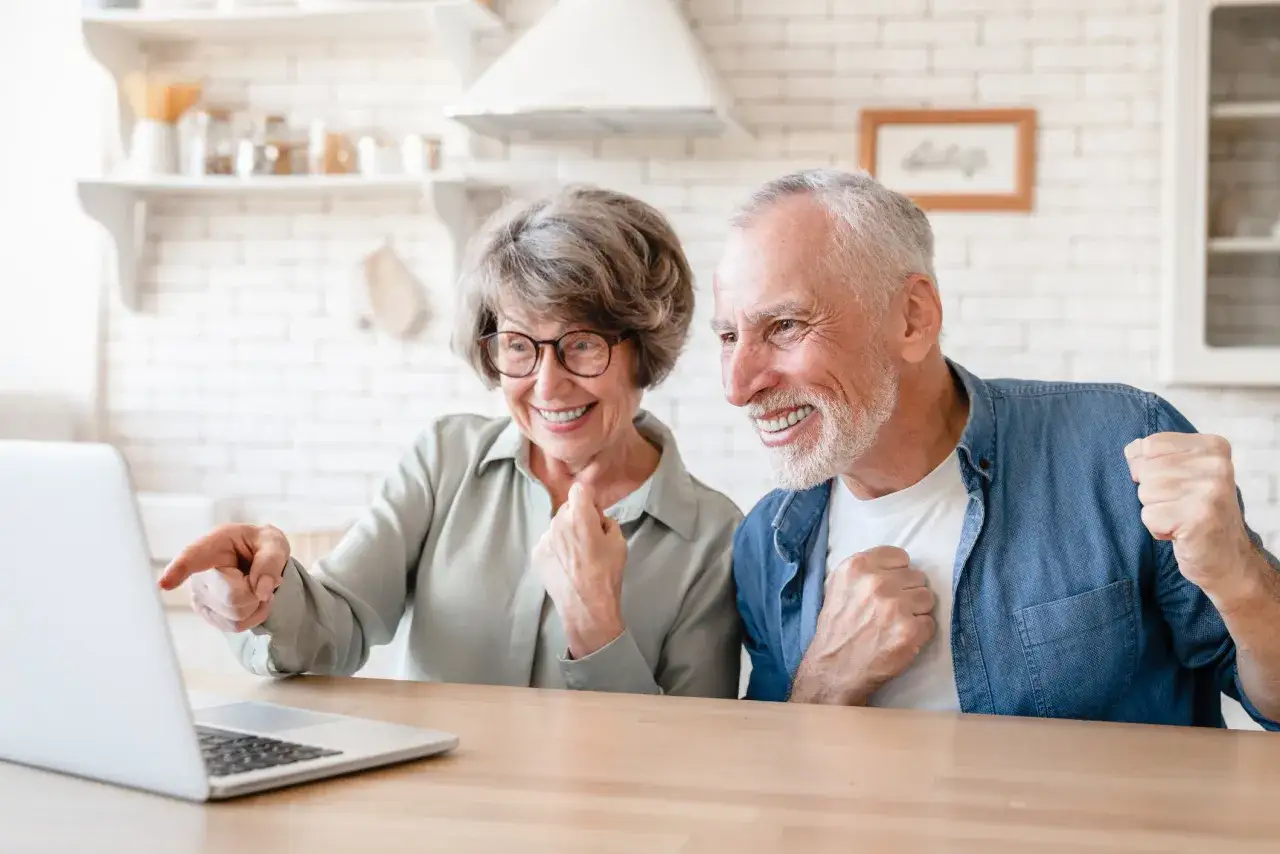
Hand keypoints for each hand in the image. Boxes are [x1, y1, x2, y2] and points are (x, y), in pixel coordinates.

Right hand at [157, 523, 290, 632]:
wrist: (258, 560)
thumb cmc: (261, 546)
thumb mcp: (273, 543)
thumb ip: (270, 562)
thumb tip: (262, 593)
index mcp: (212, 546)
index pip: (191, 558)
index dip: (177, 571)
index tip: (164, 583)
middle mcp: (199, 574)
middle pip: (233, 598)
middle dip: (257, 592)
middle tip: (260, 577)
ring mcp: (200, 597)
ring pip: (236, 616)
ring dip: (257, 604)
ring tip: (255, 586)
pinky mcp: (208, 615)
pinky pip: (235, 626)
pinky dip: (254, 616)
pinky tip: (253, 600)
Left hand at [532, 483, 627, 658]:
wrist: (586, 606)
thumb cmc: (606, 574)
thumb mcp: (619, 542)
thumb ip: (608, 522)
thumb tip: (599, 518)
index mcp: (580, 516)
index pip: (580, 489)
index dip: (589, 497)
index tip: (595, 511)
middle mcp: (558, 522)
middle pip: (568, 507)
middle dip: (578, 515)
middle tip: (590, 537)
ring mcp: (544, 538)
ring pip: (557, 525)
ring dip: (567, 532)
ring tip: (578, 555)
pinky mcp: (537, 554)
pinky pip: (549, 541)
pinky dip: (557, 547)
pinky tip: (567, 565)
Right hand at [790, 546, 934, 704]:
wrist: (834, 669)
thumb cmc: (838, 627)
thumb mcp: (839, 585)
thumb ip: (866, 570)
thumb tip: (898, 567)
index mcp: (858, 566)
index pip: (900, 556)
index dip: (898, 573)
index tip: (890, 587)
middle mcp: (876, 582)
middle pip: (917, 577)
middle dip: (908, 592)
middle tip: (890, 610)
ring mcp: (895, 606)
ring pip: (927, 598)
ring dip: (916, 611)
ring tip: (896, 624)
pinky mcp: (910, 631)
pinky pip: (930, 623)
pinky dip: (919, 633)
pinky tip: (900, 639)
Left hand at [1126, 432, 1259, 603]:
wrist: (1227, 559)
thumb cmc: (1197, 513)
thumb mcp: (1183, 475)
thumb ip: (1156, 456)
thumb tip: (1132, 450)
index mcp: (1212, 447)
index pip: (1151, 445)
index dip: (1149, 468)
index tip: (1174, 486)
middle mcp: (1216, 464)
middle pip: (1146, 470)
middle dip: (1153, 494)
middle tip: (1180, 507)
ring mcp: (1210, 490)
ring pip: (1145, 492)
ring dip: (1156, 511)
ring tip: (1181, 518)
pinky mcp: (1199, 516)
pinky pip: (1149, 516)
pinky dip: (1158, 529)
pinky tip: (1181, 532)